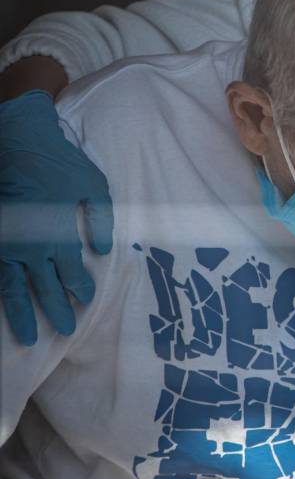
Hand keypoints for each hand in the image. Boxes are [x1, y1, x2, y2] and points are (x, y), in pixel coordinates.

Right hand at [0, 90, 113, 344]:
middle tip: (66, 331)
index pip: (72, 273)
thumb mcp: (94, 186)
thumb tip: (101, 251)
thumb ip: (100, 220)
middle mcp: (30, 245)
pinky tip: (2, 309)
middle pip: (43, 288)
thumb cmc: (59, 162)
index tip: (85, 301)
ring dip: (21, 315)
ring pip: (12, 289)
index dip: (79, 290)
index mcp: (58, 233)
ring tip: (29, 337)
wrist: (17, 140)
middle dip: (55, 311)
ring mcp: (6, 244)